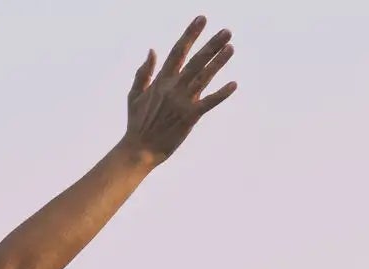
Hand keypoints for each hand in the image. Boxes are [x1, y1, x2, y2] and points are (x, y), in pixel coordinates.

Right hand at [122, 16, 236, 161]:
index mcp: (161, 80)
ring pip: (203, 77)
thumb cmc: (137, 123)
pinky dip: (221, 94)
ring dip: (218, 62)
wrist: (139, 149)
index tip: (202, 19)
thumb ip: (143, 72)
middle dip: (211, 44)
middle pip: (195, 60)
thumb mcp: (134, 94)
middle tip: (227, 31)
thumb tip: (152, 50)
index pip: (178, 51)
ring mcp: (182, 101)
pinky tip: (233, 84)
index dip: (191, 34)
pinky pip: (208, 103)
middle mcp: (172, 87)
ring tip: (231, 48)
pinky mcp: (189, 117)